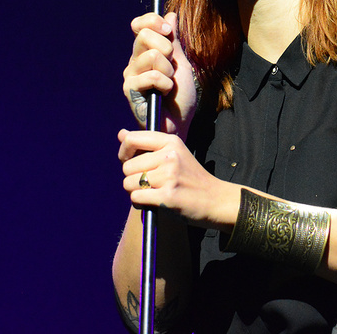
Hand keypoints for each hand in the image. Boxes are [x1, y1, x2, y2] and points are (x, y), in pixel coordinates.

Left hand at [117, 129, 238, 230]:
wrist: (215, 199)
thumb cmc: (191, 177)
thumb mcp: (174, 153)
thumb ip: (147, 143)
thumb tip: (121, 133)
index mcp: (171, 142)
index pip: (132, 139)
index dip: (123, 152)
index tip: (128, 160)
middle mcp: (170, 156)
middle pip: (127, 166)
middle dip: (132, 177)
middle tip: (149, 182)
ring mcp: (169, 176)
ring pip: (129, 183)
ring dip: (135, 191)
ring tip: (153, 192)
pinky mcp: (167, 196)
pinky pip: (136, 198)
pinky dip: (140, 202)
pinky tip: (154, 201)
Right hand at [122, 12, 197, 137]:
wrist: (180, 122)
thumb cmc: (180, 97)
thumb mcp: (182, 63)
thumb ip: (174, 40)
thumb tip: (171, 14)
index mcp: (146, 51)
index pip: (140, 25)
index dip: (153, 21)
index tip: (168, 30)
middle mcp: (134, 60)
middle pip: (145, 35)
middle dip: (167, 50)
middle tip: (172, 67)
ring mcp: (130, 75)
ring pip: (151, 55)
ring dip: (168, 71)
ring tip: (169, 85)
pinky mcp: (129, 90)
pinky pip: (151, 75)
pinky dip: (165, 84)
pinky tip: (164, 94)